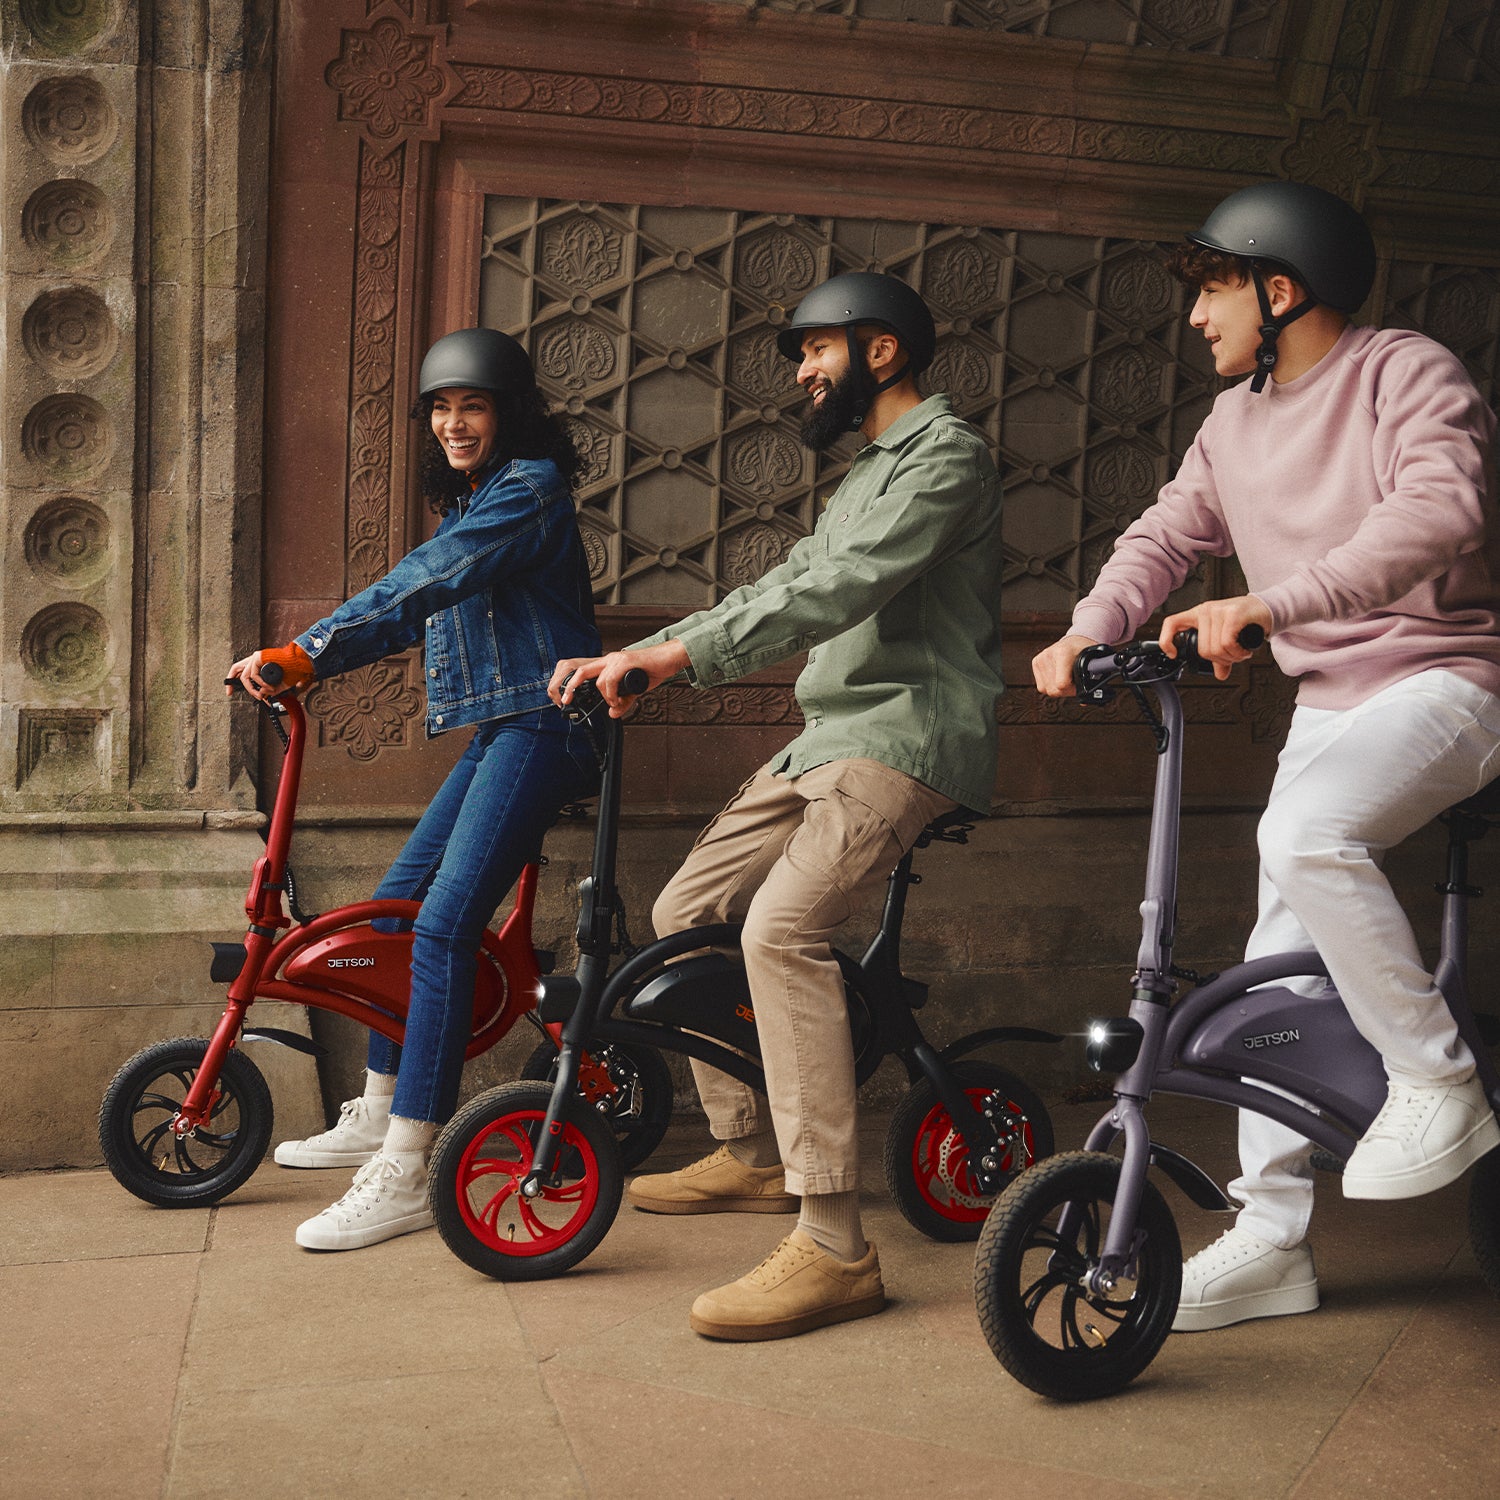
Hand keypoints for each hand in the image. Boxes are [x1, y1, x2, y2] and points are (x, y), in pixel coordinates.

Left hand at [225, 643, 314, 699]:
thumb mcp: (279, 684)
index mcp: (259, 664)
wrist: (300, 663)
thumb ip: (269, 690)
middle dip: (232, 683)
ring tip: (263, 694)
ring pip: (245, 676)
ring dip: (253, 688)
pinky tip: (268, 686)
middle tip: (234, 694)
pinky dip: (260, 683)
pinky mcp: (258, 657)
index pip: (241, 671)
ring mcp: (256, 658)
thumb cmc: (293, 671)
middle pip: (237, 670)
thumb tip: (261, 694)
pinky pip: (253, 674)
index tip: (230, 692)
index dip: (233, 680)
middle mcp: (256, 660)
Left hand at [548, 641, 689, 717]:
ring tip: (614, 702)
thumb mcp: (634, 691)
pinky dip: (611, 693)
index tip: (567, 699)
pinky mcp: (626, 661)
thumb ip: (622, 701)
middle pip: (581, 671)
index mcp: (608, 664)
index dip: (572, 685)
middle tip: (565, 700)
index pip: (584, 673)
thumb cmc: (652, 670)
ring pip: (598, 680)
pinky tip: (618, 699)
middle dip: (570, 687)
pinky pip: (611, 679)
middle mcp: (609, 659)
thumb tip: (612, 713)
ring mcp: (617, 659)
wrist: (669, 658)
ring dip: (604, 696)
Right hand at [1031, 633, 1100, 697]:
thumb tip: (1084, 702)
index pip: (1061, 684)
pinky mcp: (1036, 662)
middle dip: (1066, 691)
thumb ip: (1092, 682)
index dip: (1073, 689)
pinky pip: (1041, 686)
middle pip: (1053, 690)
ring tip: (1066, 678)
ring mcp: (1041, 658)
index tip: (1079, 683)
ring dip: (1058, 688)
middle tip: (1074, 682)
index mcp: (1064, 652)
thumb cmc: (1085, 653)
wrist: (1075, 641)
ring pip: (1046, 690)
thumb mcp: (1093, 664)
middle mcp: (1049, 654)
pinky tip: (1058, 677)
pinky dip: (1050, 685)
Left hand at [1159, 596, 1270, 679]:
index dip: (1167, 640)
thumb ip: (1221, 655)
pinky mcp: (1232, 614)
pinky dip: (1237, 653)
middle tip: (1234, 655)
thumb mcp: (1228, 637)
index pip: (1172, 623)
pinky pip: (1227, 643)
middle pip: (1202, 649)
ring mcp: (1218, 611)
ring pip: (1215, 648)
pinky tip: (1244, 650)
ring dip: (1232, 657)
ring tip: (1241, 652)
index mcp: (1198, 614)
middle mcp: (1206, 611)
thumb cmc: (1247, 620)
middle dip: (1220, 659)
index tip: (1172, 654)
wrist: (1268, 608)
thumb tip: (1220, 675)